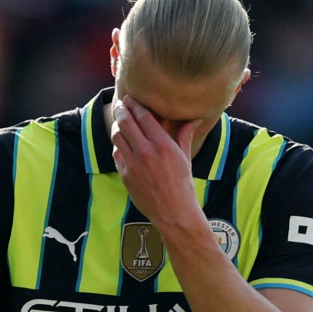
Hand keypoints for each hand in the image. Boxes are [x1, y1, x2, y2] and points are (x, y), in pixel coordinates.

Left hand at [111, 96, 201, 226]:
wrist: (174, 213)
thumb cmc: (183, 185)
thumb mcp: (185, 158)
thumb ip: (185, 135)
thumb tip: (195, 118)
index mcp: (163, 145)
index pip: (143, 117)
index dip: (134, 104)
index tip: (130, 98)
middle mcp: (146, 152)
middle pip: (126, 122)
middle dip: (121, 110)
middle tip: (119, 103)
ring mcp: (133, 164)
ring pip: (117, 137)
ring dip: (117, 126)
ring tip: (119, 121)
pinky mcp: (125, 176)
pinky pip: (117, 154)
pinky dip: (118, 145)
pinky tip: (122, 143)